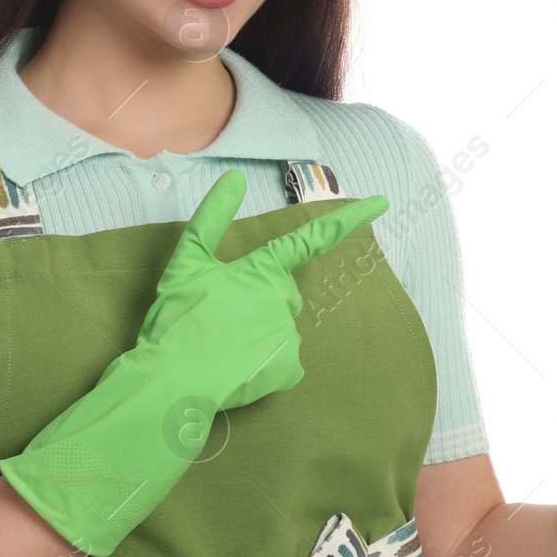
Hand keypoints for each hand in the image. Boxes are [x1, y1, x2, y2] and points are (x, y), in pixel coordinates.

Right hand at [0, 170, 388, 556]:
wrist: (172, 378)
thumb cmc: (177, 319)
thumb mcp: (185, 264)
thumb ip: (210, 219)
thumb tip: (234, 178)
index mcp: (261, 270)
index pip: (312, 238)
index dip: (349, 218)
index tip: (384, 201)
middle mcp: (282, 299)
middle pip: (280, 295)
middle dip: (256, 304)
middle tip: (219, 320)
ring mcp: (289, 334)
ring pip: (278, 329)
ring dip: (256, 335)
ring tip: (220, 347)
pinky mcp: (290, 368)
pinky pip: (283, 362)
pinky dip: (264, 365)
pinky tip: (237, 369)